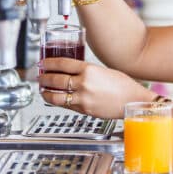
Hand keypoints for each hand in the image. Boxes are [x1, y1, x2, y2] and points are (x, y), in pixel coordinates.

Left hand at [38, 57, 155, 119]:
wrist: (133, 101)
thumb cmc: (123, 85)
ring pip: (56, 96)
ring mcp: (83, 98)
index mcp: (89, 69)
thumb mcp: (103, 71)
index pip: (62, 63)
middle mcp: (84, 83)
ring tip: (42, 90)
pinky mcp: (84, 110)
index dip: (49, 63)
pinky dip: (57, 102)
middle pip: (56, 79)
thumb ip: (86, 71)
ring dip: (46, 92)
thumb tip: (70, 72)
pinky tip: (55, 99)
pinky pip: (66, 105)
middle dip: (44, 78)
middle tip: (39, 76)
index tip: (42, 63)